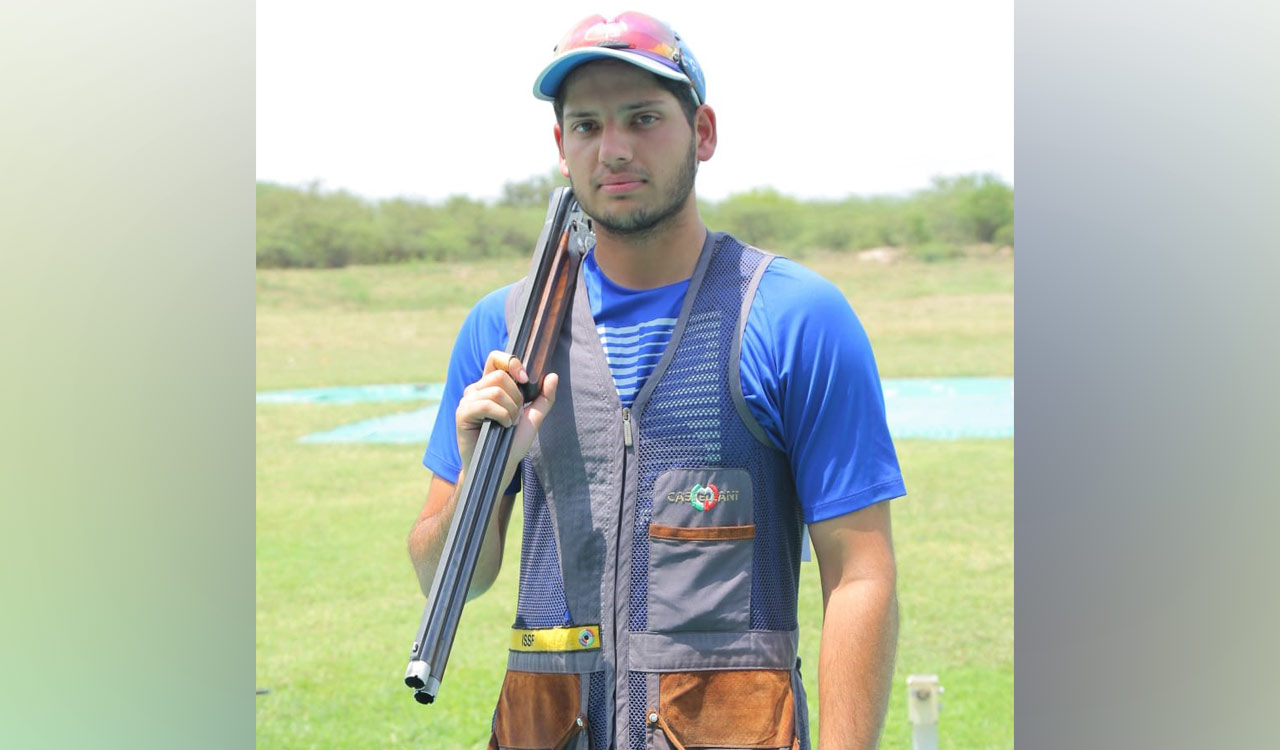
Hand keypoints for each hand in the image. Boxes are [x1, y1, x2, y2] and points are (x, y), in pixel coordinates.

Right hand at [455, 351, 558, 484]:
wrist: (499, 467)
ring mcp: (467, 401)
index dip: (511, 362)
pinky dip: (501, 416)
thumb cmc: (512, 443)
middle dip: (516, 397)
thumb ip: (543, 398)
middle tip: (515, 416)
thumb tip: (552, 375)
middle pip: (501, 376)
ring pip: (496, 391)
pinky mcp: (462, 414)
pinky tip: (502, 427)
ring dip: (510, 411)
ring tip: (508, 425)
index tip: (525, 379)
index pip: (496, 358)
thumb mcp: (533, 418)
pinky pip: (486, 404)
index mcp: (489, 386)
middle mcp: (476, 390)